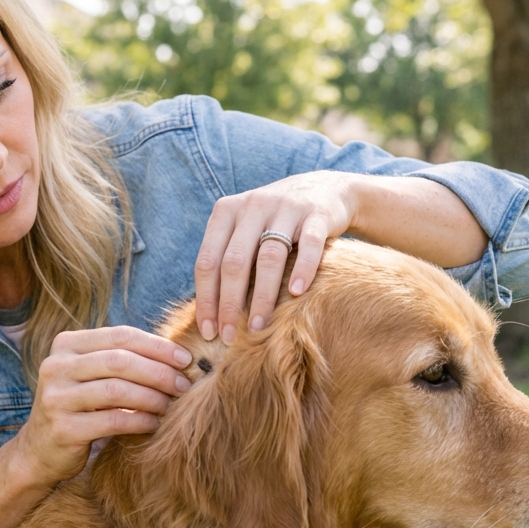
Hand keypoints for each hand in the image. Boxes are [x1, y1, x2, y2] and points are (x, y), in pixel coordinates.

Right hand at [14, 326, 192, 485]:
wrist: (40, 450)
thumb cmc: (79, 407)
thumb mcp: (91, 375)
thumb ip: (121, 360)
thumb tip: (178, 355)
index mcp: (66, 345)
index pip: (120, 336)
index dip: (157, 346)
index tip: (185, 359)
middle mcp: (56, 366)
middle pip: (120, 361)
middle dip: (158, 372)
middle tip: (183, 385)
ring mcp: (56, 397)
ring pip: (117, 390)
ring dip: (152, 397)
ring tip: (170, 405)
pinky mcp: (63, 428)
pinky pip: (113, 421)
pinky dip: (140, 421)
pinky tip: (154, 423)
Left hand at [194, 170, 359, 343]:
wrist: (323, 190)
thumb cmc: (273, 223)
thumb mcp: (243, 230)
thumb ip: (225, 259)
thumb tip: (207, 314)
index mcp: (226, 212)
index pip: (208, 261)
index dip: (206, 299)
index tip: (208, 331)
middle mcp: (252, 206)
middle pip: (234, 262)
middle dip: (230, 304)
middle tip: (229, 337)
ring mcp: (285, 208)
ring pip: (269, 257)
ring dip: (262, 297)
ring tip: (259, 327)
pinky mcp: (316, 214)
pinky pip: (308, 245)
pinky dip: (302, 270)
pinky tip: (296, 294)